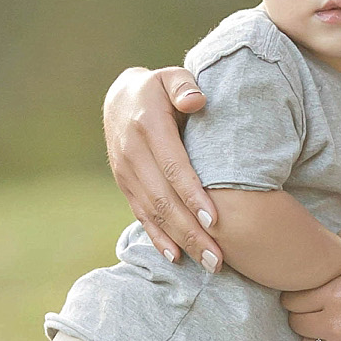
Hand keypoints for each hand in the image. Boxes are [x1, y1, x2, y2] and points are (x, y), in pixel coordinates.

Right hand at [102, 66, 221, 267]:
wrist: (120, 98)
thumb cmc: (159, 88)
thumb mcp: (170, 77)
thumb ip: (184, 85)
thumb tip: (196, 101)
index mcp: (148, 127)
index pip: (173, 167)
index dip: (193, 195)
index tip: (215, 220)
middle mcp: (133, 154)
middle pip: (165, 199)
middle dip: (193, 232)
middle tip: (220, 258)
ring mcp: (126, 173)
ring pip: (155, 213)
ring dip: (182, 241)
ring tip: (211, 264)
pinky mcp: (124, 185)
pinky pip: (141, 215)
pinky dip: (158, 238)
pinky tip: (177, 257)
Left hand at [283, 228, 340, 340]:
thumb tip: (334, 236)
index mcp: (338, 295)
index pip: (293, 299)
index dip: (299, 294)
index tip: (312, 294)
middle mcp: (335, 326)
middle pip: (296, 323)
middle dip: (304, 315)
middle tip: (321, 310)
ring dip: (315, 338)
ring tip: (333, 329)